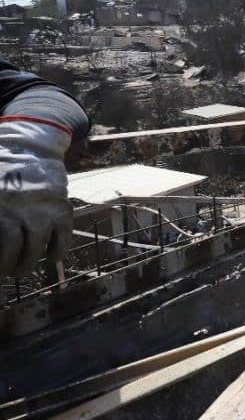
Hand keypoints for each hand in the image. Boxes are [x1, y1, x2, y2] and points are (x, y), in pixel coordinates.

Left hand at [0, 120, 72, 277]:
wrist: (31, 148)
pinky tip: (51, 257)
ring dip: (30, 263)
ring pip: (38, 248)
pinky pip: (63, 238)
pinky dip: (58, 251)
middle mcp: (21, 211)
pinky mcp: (62, 209)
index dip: (0, 263)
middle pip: (17, 250)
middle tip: (8, 272)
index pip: (2, 246)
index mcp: (0, 208)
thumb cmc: (0, 171)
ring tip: (23, 268)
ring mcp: (44, 210)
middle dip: (12, 266)